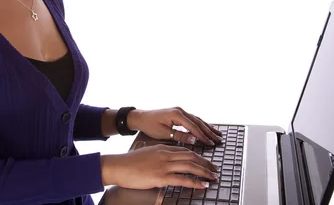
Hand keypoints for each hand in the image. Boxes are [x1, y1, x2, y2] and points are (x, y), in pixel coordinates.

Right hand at [100, 144, 218, 189]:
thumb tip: (166, 162)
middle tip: (215, 169)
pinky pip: (182, 179)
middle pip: (191, 156)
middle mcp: (165, 154)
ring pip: (190, 166)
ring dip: (204, 172)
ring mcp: (164, 165)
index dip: (198, 156)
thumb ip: (158, 156)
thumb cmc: (129, 162)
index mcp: (162, 148)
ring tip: (213, 177)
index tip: (205, 161)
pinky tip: (202, 185)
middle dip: (205, 163)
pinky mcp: (161, 177)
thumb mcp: (146, 153)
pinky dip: (195, 182)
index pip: (185, 150)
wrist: (118, 166)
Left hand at [128, 107, 223, 145]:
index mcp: (176, 114)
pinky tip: (208, 128)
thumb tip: (194, 139)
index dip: (203, 136)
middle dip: (209, 131)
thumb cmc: (149, 125)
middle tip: (219, 140)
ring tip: (218, 134)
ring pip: (197, 120)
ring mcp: (180, 111)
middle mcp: (180, 111)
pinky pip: (193, 119)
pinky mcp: (179, 114)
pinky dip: (201, 125)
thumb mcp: (163, 133)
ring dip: (208, 127)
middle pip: (198, 122)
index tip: (210, 143)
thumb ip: (179, 136)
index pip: (193, 126)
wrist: (141, 118)